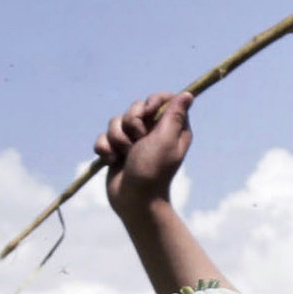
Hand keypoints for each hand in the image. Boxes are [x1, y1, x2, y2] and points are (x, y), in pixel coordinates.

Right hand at [97, 91, 194, 218]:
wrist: (133, 199)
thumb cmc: (152, 170)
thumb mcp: (166, 140)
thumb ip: (174, 115)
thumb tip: (188, 94)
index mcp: (171, 128)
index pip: (164, 99)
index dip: (152, 101)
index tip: (147, 111)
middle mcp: (153, 131)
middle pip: (136, 107)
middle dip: (132, 122)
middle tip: (138, 140)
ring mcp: (133, 140)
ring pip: (117, 121)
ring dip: (117, 138)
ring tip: (125, 155)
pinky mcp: (117, 149)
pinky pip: (104, 136)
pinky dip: (105, 148)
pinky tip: (112, 160)